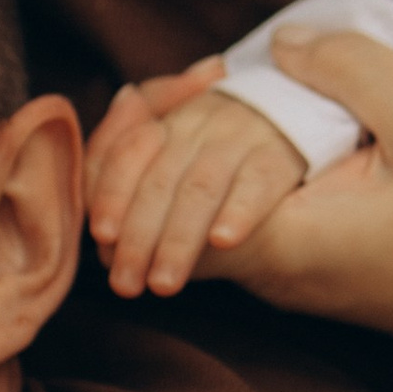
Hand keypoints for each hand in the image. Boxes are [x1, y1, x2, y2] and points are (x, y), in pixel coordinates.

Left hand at [86, 75, 309, 297]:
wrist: (294, 108)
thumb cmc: (216, 143)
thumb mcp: (170, 143)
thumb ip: (125, 166)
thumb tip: (98, 220)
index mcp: (168, 122)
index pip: (129, 153)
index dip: (114, 193)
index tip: (102, 236)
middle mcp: (200, 125)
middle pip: (161, 181)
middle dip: (139, 236)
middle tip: (126, 283)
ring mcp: (241, 138)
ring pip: (201, 187)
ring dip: (178, 238)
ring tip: (164, 282)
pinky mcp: (279, 156)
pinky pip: (258, 183)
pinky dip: (239, 210)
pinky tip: (223, 241)